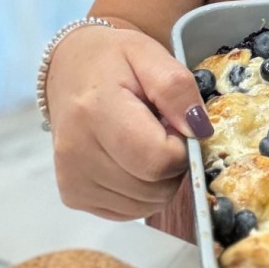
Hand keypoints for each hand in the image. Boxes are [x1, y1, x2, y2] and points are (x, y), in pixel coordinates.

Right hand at [46, 24, 213, 219]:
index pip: (157, 159)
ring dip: (158, 180)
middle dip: (172, 165)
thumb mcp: (150, 55)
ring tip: (144, 142)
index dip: (181, 147)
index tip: (175, 124)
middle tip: (161, 132)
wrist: (69, 69)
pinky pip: (127, 211)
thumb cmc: (113, 60)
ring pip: (144, 206)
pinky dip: (141, 192)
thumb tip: (200, 131)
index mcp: (96, 111)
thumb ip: (177, 89)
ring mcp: (71, 179)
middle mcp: (77, 151)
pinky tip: (131, 160)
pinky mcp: (73, 195)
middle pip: (153, 188)